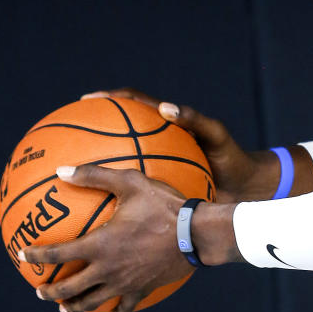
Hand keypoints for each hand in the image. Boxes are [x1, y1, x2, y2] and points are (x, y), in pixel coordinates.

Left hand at [20, 162, 233, 311]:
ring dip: (75, 306)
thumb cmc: (163, 205)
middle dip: (51, 291)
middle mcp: (107, 269)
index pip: (58, 254)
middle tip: (40, 291)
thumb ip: (94, 176)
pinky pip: (126, 307)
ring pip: (93, 302)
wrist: (196, 234)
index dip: (37, 254)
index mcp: (98, 245)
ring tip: (65, 308)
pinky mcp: (143, 290)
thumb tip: (62, 169)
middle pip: (70, 288)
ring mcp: (125, 284)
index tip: (23, 254)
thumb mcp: (130, 183)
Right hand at [82, 88, 284, 204]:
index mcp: (168, 126)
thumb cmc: (233, 158)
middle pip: (118, 134)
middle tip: (65, 135)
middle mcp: (157, 146)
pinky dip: (118, 197)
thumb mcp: (215, 136)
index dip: (110, 98)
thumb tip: (165, 107)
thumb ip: (193, 120)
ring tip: (71, 176)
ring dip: (98, 169)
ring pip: (121, 166)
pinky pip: (134, 192)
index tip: (86, 99)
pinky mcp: (161, 189)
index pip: (133, 104)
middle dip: (93, 132)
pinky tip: (99, 213)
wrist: (247, 189)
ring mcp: (157, 167)